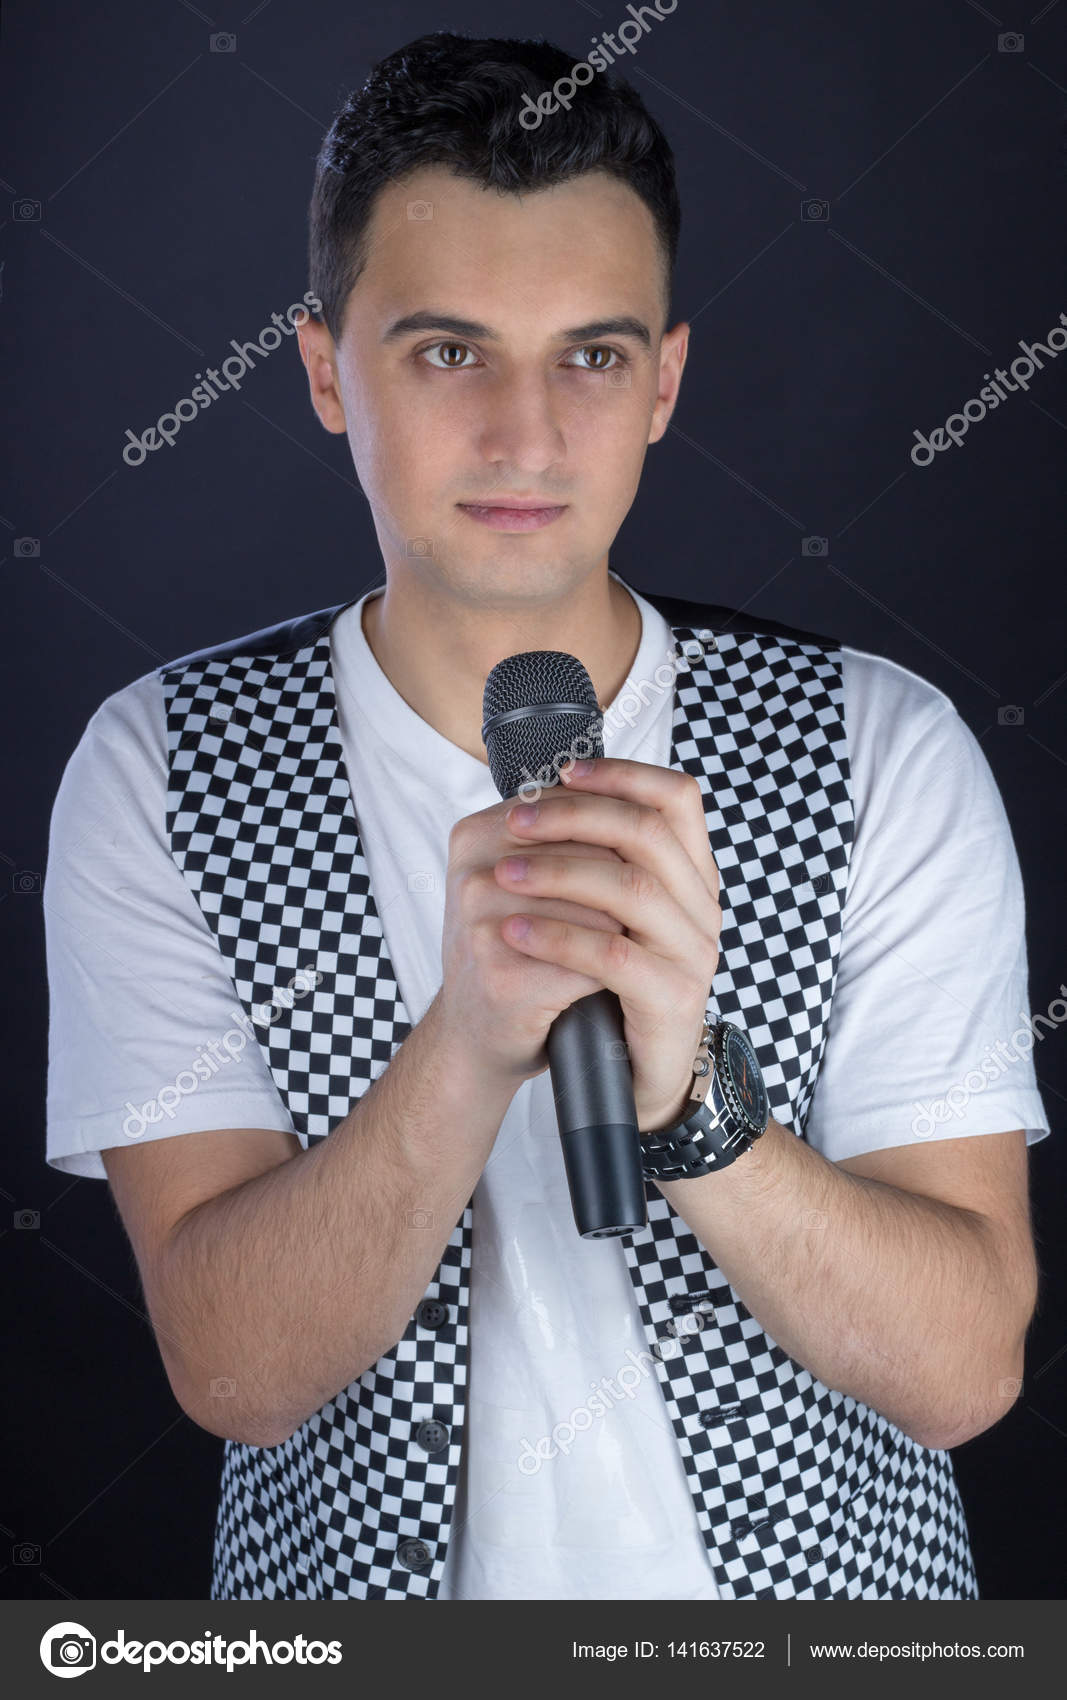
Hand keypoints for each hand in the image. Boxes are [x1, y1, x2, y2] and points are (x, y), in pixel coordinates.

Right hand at [434, 782, 632, 1088]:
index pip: (579, 810)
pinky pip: (592, 960)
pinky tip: (602, 982)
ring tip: (611, 950)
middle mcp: (473, 875)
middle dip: (626, 889)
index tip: (626, 872)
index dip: (618, 841)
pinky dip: (610, 973)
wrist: (477, 1030)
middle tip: (626, 919)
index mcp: (476, 834)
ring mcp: (483, 927)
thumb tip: (642, 806)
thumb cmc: (514, 946)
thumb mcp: (526, 878)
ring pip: (602, 909)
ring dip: (625, 932)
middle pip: (596, 857)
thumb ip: (567, 834)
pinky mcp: (503, 978)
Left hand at [492, 755, 720, 1130]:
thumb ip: (593, 862)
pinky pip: (614, 957)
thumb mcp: (606, 916)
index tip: (563, 773)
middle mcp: (702, 908)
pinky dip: (558, 938)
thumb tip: (537, 799)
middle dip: (574, 817)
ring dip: (558, 873)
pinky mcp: (672, 1000)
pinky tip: (514, 933)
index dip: (622, 775)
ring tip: (502, 875)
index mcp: (691, 876)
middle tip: (515, 821)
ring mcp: (693, 954)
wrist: (626, 1079)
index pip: (677, 799)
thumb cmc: (604, 990)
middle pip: (648, 834)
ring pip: (633, 890)